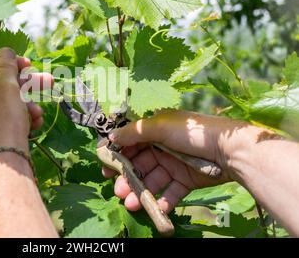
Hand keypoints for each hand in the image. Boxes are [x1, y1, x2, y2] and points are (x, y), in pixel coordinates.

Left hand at [0, 47, 52, 155]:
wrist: (6, 160)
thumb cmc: (4, 118)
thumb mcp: (6, 86)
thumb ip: (6, 65)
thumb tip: (5, 50)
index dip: (7, 61)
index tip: (25, 63)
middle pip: (4, 83)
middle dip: (28, 82)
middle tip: (47, 80)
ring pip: (13, 101)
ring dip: (30, 103)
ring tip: (38, 112)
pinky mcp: (0, 132)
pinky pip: (14, 118)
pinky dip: (26, 118)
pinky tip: (35, 123)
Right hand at [103, 110, 270, 212]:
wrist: (229, 149)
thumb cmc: (192, 133)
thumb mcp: (161, 126)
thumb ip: (135, 132)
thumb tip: (111, 136)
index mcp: (155, 130)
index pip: (131, 143)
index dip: (117, 156)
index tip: (105, 168)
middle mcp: (162, 147)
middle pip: (139, 165)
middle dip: (127, 179)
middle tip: (118, 191)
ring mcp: (174, 164)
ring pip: (152, 181)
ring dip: (141, 193)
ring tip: (132, 204)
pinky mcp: (186, 180)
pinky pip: (171, 192)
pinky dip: (163, 201)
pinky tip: (157, 209)